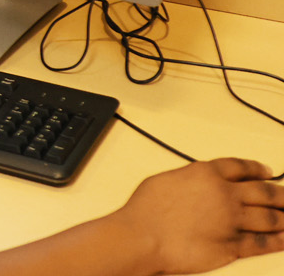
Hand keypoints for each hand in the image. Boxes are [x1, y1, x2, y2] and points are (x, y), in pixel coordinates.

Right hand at [113, 158, 283, 273]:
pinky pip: (263, 242)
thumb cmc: (145, 210)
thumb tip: (195, 181)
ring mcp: (232, 220)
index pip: (241, 167)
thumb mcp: (165, 180)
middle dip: (280, 194)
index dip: (257, 169)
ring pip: (270, 217)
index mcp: (207, 173)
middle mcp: (225, 194)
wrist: (142, 236)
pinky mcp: (233, 245)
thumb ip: (188, 178)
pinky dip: (278, 241)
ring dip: (283, 217)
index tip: (266, 171)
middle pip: (264, 191)